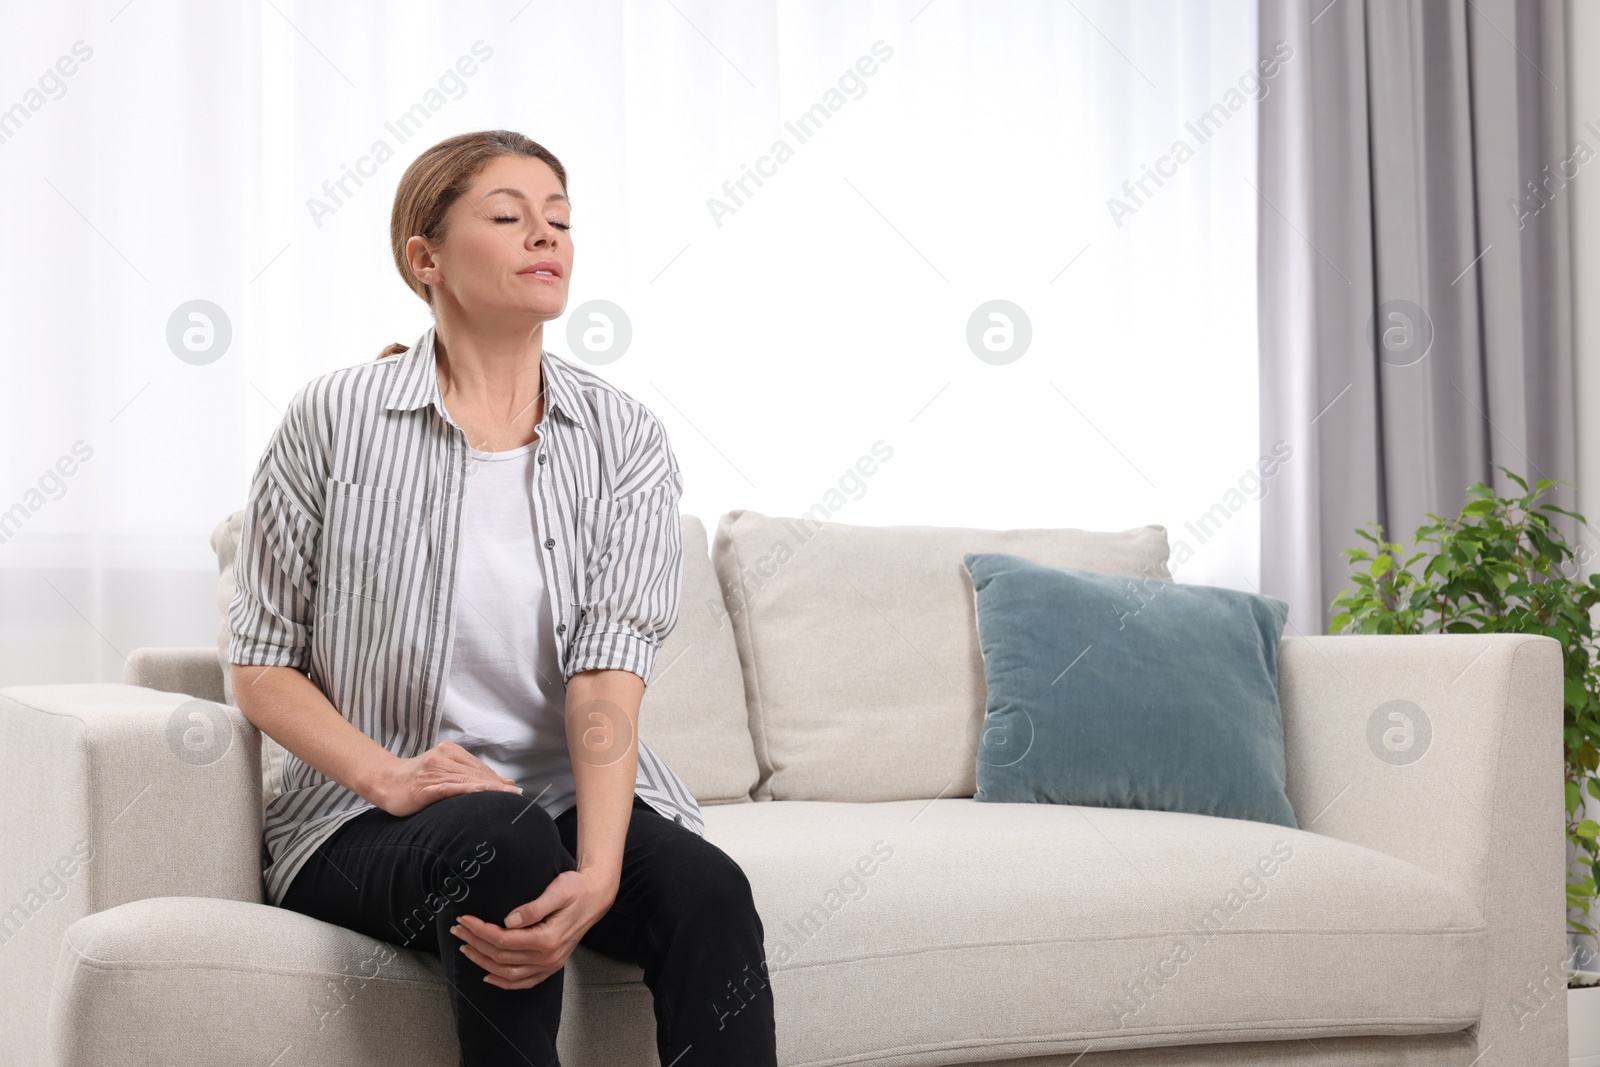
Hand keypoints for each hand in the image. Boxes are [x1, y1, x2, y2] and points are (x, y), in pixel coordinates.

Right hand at [367, 740, 522, 816]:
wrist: (383, 781)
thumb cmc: (414, 780)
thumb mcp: (441, 772)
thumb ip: (465, 775)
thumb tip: (499, 783)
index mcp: (449, 752)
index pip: (479, 767)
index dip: (498, 779)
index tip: (514, 789)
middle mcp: (443, 758)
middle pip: (476, 773)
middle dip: (499, 785)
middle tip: (518, 795)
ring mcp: (434, 771)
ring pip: (467, 780)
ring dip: (489, 788)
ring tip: (507, 796)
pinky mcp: (426, 786)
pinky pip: (451, 788)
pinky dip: (468, 791)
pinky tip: (481, 794)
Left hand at [450, 868, 618, 989]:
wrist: (595, 897)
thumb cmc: (576, 889)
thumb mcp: (558, 890)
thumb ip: (534, 907)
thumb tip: (508, 920)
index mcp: (548, 939)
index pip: (504, 940)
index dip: (480, 930)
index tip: (465, 919)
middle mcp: (548, 957)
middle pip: (501, 956)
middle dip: (476, 943)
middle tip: (458, 930)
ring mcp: (550, 965)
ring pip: (508, 972)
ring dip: (483, 962)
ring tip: (465, 948)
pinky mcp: (551, 966)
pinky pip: (523, 982)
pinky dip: (503, 982)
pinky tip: (488, 976)